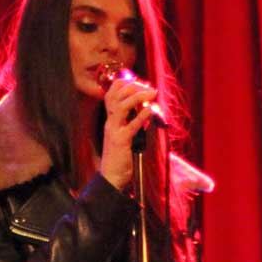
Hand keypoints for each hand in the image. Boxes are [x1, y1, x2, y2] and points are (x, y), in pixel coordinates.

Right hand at [100, 73, 161, 190]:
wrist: (111, 178)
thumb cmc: (120, 158)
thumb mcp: (124, 135)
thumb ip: (130, 122)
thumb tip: (145, 109)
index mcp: (110, 120)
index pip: (111, 94)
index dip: (125, 84)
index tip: (141, 84)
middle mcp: (110, 123)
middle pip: (116, 95)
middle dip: (133, 86)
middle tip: (149, 88)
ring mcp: (114, 131)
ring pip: (121, 106)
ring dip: (137, 96)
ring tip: (152, 93)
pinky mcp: (121, 142)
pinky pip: (131, 125)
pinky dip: (141, 115)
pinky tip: (151, 109)